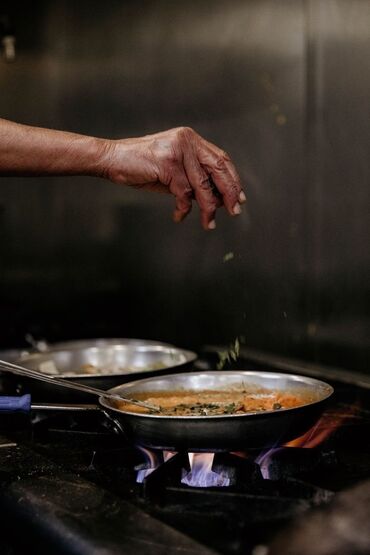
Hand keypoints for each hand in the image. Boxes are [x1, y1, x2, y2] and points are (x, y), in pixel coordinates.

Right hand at [104, 127, 245, 229]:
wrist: (112, 159)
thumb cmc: (140, 166)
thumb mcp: (172, 171)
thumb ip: (192, 179)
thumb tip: (215, 198)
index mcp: (190, 139)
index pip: (220, 159)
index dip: (232, 179)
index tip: (239, 197)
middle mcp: (187, 141)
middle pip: (218, 169)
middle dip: (229, 193)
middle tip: (234, 211)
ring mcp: (178, 150)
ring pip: (202, 185)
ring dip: (208, 208)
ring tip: (209, 223)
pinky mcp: (167, 163)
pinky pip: (184, 192)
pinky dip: (183, 208)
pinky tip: (179, 215)